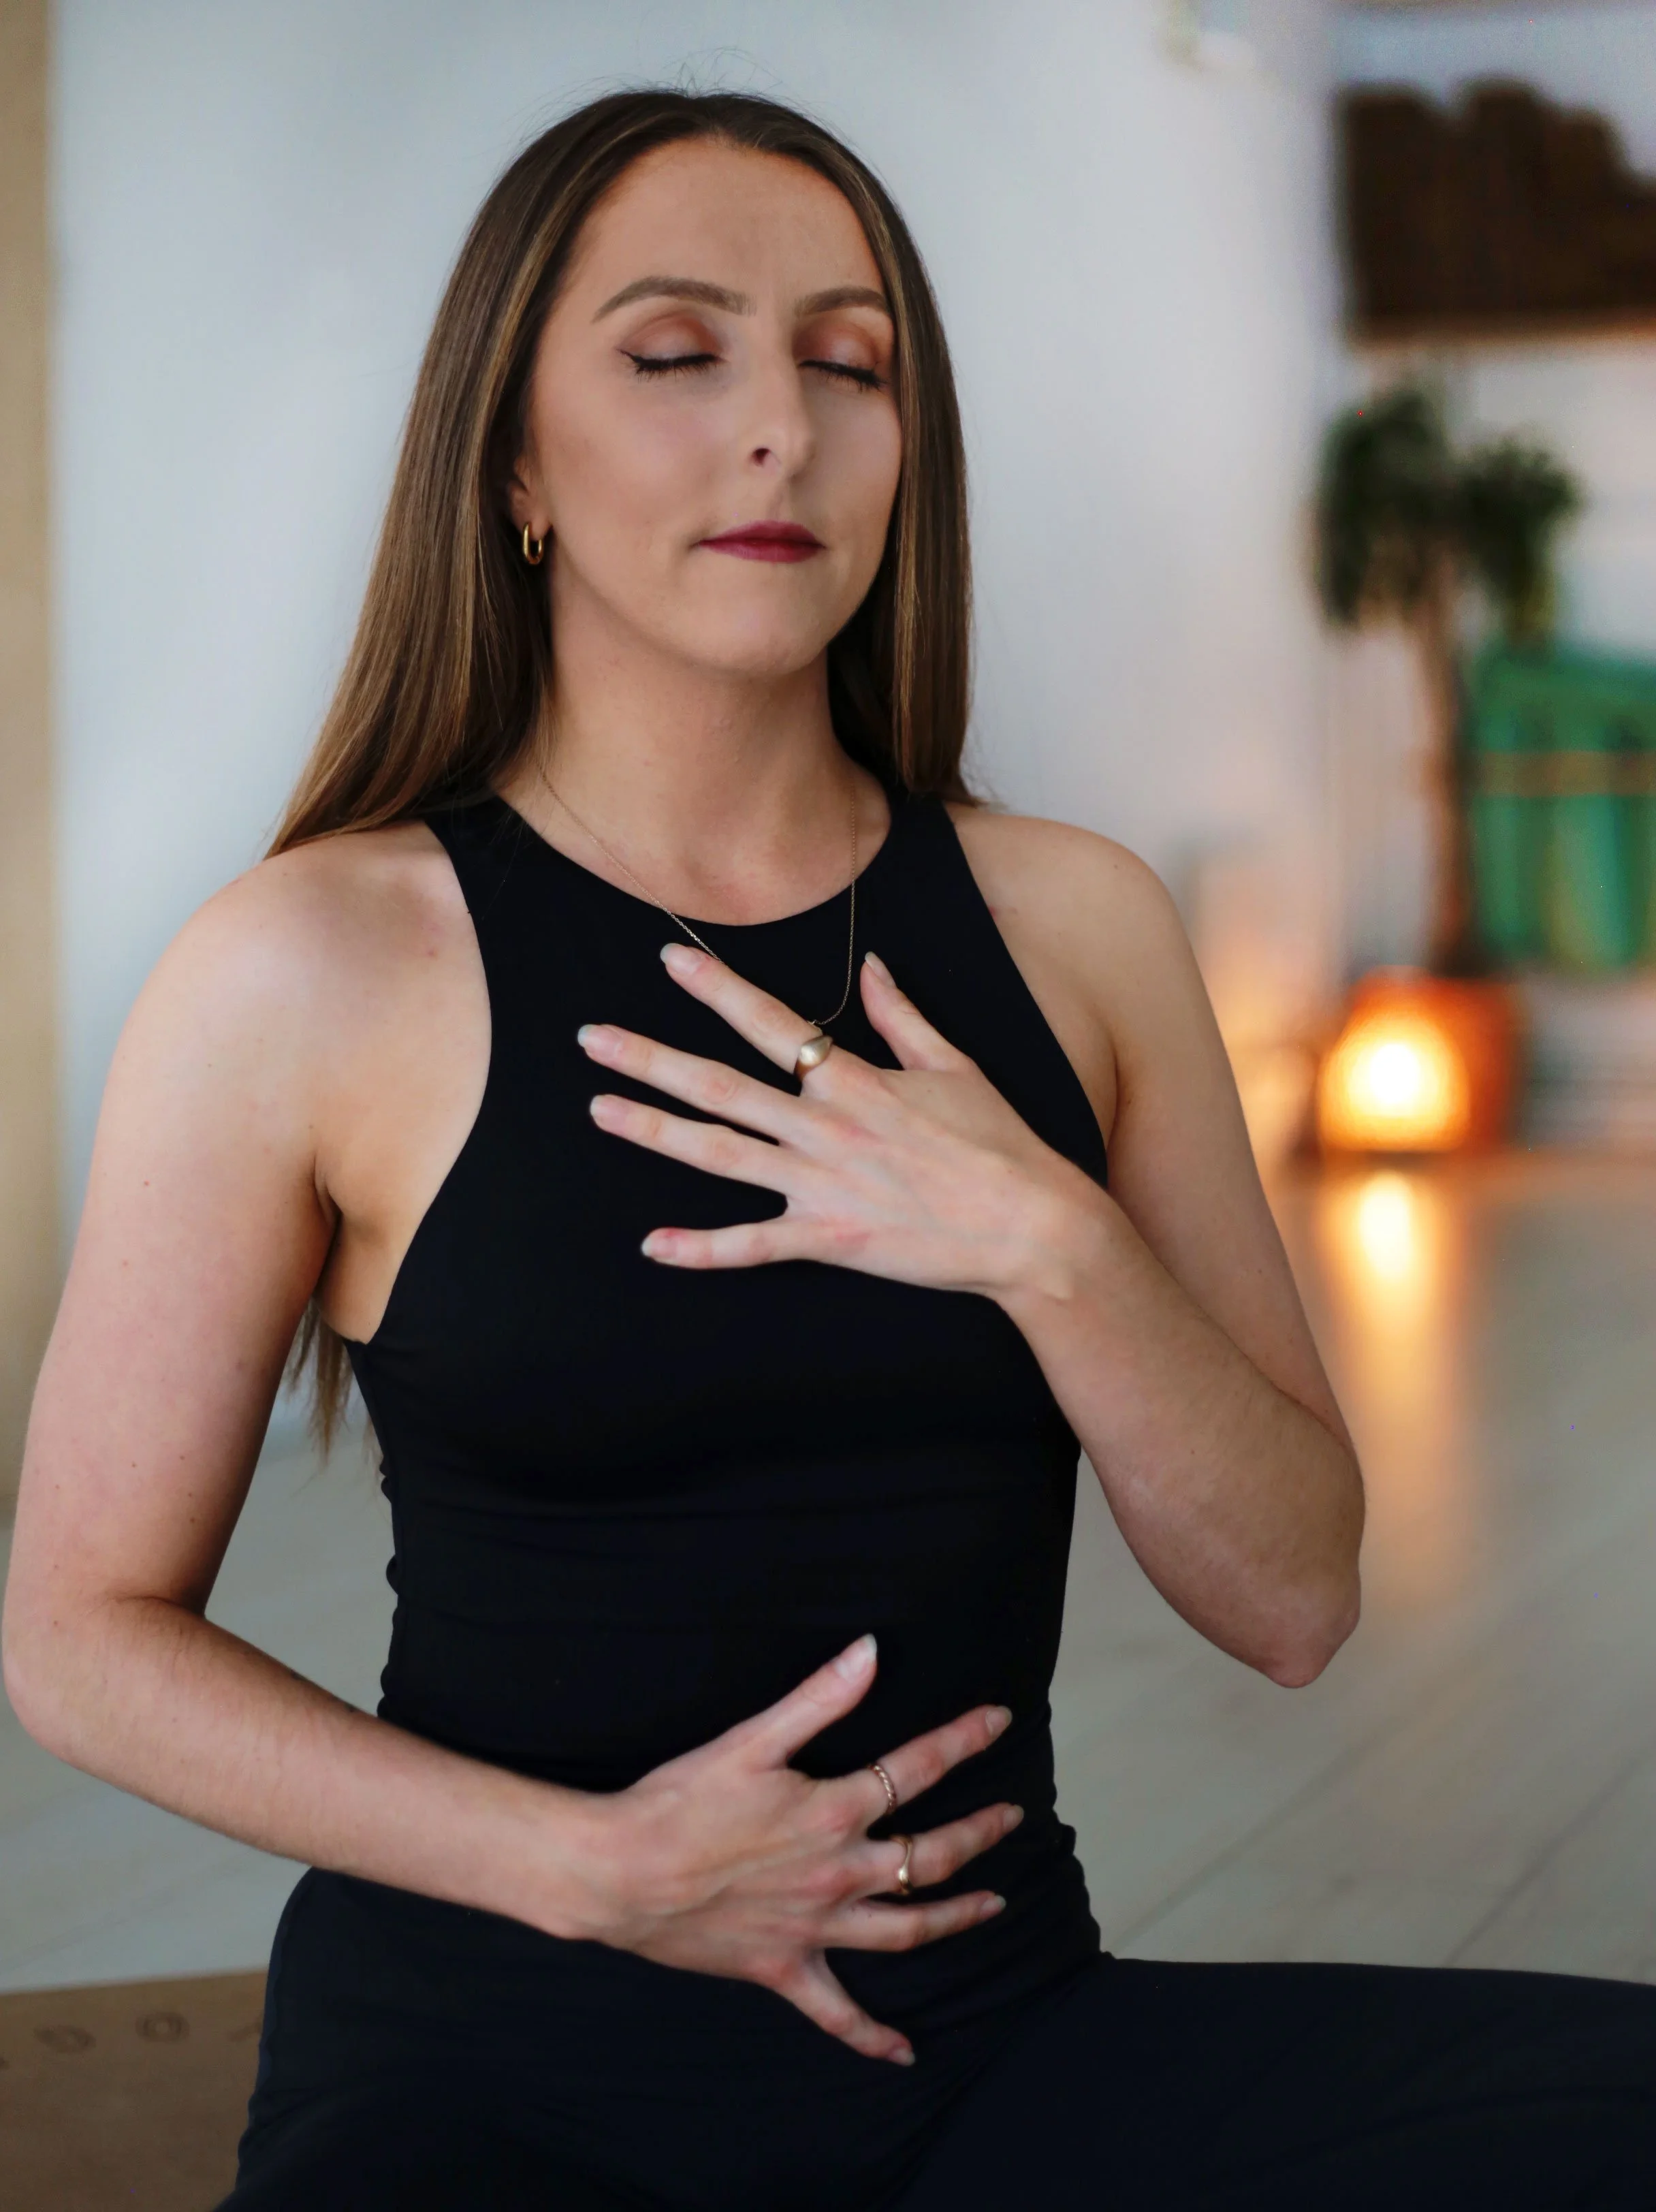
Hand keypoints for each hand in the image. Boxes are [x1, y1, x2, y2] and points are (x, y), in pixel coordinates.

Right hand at [573, 1634, 1019, 2064]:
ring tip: (994, 1905)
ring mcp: (816, 1929)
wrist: (619, 1873)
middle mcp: (838, 1874)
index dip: (964, 1738)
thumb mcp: (752, 1737)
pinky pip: (837, 2013)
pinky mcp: (783, 1969)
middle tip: (1012, 1817)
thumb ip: (820, 1696)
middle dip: (979, 1833)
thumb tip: (872, 1648)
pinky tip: (904, 2053)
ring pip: (906, 1930)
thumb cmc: (679, 1801)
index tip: (999, 1719)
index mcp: (834, 1811)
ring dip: (956, 1917)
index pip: (917, 1768)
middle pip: (929, 1854)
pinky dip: (872, 2038)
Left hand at [578, 944, 1103, 1299]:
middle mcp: (826, 1126)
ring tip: (601, 1111)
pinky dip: (702, 1248)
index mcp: (855, 1081)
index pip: (772, 1022)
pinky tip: (654, 1244)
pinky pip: (754, 1245)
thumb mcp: (956, 1066)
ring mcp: (823, 1184)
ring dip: (655, 1132)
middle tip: (592, 1040)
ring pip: (720, 1154)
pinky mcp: (830, 1238)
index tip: (671, 960)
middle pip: (721, 1085)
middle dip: (651, 1059)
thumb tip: (873, 966)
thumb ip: (903, 1017)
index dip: (717, 989)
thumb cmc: (1001, 1145)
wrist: (1033, 1225)